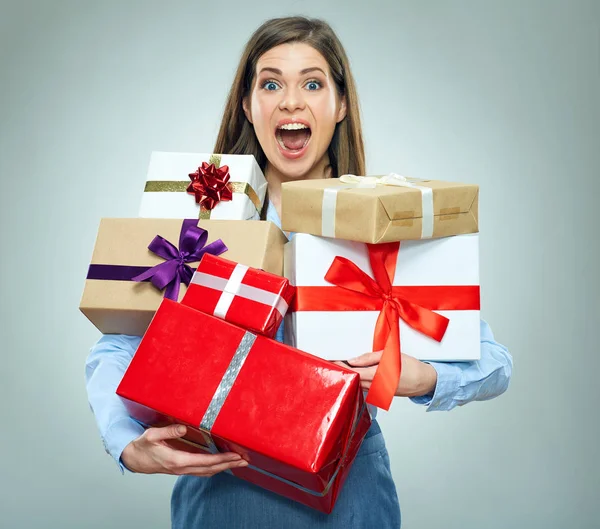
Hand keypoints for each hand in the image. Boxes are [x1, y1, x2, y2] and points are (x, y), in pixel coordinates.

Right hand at [121, 424, 247, 475]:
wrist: (133, 459)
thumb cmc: (142, 446)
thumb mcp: (152, 435)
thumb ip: (169, 431)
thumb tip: (184, 428)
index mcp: (177, 460)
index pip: (206, 461)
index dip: (222, 459)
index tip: (235, 456)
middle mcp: (182, 468)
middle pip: (211, 469)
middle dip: (229, 464)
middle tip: (244, 460)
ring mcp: (182, 470)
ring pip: (208, 471)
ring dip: (224, 467)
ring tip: (238, 462)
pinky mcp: (182, 468)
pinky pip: (202, 470)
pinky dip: (214, 468)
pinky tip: (221, 464)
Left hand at [334, 350, 436, 397]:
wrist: (425, 381)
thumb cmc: (410, 367)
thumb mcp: (389, 356)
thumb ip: (369, 358)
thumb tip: (353, 360)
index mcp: (377, 375)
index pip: (354, 373)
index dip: (342, 368)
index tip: (333, 363)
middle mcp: (376, 387)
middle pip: (354, 380)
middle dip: (345, 372)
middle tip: (335, 364)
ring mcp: (378, 393)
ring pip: (359, 386)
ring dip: (351, 378)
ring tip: (344, 369)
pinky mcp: (381, 395)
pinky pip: (366, 389)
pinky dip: (359, 383)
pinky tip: (357, 377)